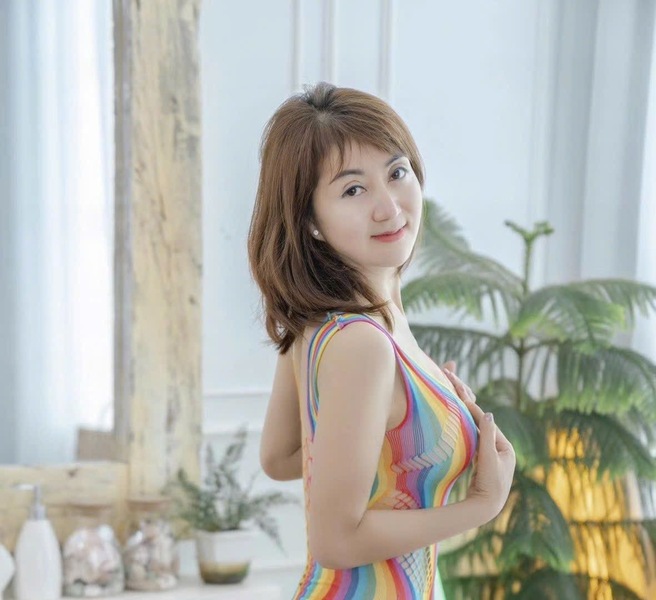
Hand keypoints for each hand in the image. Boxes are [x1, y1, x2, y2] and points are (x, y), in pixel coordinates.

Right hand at [442, 367, 515, 521]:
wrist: (485, 509)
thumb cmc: (490, 485)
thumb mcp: (489, 459)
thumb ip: (487, 437)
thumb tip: (488, 413)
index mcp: (506, 448)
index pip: (487, 424)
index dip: (474, 410)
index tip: (462, 397)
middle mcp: (501, 450)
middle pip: (482, 424)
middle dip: (469, 408)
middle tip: (457, 389)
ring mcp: (491, 456)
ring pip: (476, 431)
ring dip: (465, 416)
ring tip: (455, 398)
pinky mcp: (481, 463)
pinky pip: (472, 440)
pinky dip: (465, 429)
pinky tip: (456, 422)